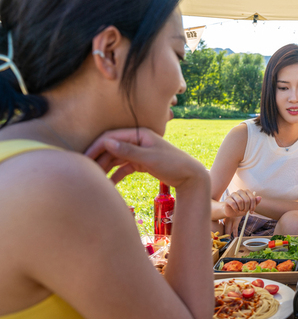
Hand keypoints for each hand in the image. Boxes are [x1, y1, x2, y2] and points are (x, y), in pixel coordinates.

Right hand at [84, 128, 206, 186]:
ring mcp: (139, 152)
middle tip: (85, 171)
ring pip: (116, 158)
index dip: (96, 146)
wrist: (190, 176)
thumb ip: (128, 151)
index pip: (111, 137)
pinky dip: (116, 174)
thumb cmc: (173, 164)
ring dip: (105, 167)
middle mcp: (137, 140)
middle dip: (98, 158)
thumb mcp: (149, 158)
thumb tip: (106, 141)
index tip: (85, 158)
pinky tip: (108, 184)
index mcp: (139, 134)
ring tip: (94, 179)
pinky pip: (124, 167)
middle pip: (112, 147)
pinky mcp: (142, 163)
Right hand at [222, 190, 260, 217]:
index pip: (252, 198)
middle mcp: (240, 191)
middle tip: (245, 211)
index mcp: (246, 192)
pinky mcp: (227, 198)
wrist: (231, 212)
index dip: (253, 206)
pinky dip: (236, 209)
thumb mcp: (249, 207)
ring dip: (241, 208)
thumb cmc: (241, 208)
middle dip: (247, 208)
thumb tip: (260, 197)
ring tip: (240, 210)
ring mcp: (233, 194)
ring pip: (240, 201)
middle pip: (246, 200)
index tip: (251, 211)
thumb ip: (255, 202)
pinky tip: (236, 210)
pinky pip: (233, 204)